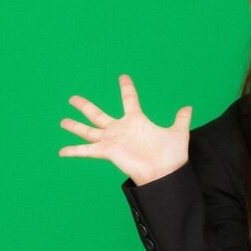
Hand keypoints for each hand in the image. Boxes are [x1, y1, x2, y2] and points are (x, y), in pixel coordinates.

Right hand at [58, 74, 192, 184]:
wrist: (164, 173)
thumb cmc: (171, 156)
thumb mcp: (178, 134)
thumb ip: (181, 120)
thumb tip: (188, 107)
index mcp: (136, 120)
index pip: (129, 99)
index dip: (126, 88)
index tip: (123, 77)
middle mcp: (121, 129)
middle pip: (98, 114)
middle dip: (85, 106)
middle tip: (73, 98)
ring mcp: (112, 140)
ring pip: (89, 130)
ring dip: (75, 126)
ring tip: (62, 121)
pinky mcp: (108, 151)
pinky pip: (87, 150)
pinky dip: (74, 151)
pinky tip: (61, 152)